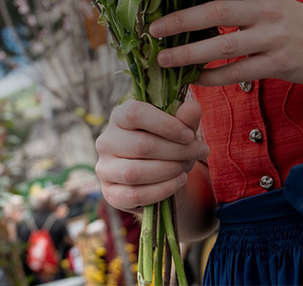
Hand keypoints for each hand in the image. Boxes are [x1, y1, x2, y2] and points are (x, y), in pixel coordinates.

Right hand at [95, 96, 207, 212]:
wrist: (159, 177)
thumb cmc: (166, 145)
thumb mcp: (178, 130)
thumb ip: (185, 118)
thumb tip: (192, 108)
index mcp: (119, 117)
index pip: (135, 113)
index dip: (165, 124)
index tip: (189, 135)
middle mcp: (106, 141)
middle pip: (140, 145)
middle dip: (176, 151)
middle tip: (197, 152)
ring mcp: (105, 169)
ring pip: (135, 172)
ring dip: (168, 170)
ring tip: (186, 168)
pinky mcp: (110, 193)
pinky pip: (135, 195)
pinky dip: (162, 190)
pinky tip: (178, 181)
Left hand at [150, 0, 302, 87]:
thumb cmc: (288, 20)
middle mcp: (266, 10)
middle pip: (217, 12)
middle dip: (181, 21)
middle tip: (154, 29)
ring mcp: (272, 38)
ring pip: (223, 46)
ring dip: (188, 53)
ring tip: (163, 58)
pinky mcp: (276, 64)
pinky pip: (237, 73)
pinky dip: (212, 77)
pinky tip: (193, 78)